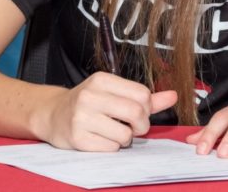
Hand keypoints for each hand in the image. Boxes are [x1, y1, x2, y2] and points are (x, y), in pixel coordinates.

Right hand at [38, 71, 176, 150]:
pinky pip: (110, 148)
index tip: (139, 112)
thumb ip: (145, 97)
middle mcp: (90, 96)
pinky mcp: (77, 138)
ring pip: (125, 134)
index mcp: (102, 80)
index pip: (142, 94)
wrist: (54, 115)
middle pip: (136, 112)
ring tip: (114, 132)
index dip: (146, 108)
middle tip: (134, 127)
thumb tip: (173, 96)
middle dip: (141, 125)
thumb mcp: (114, 93)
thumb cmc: (89, 103)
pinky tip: (101, 139)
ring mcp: (82, 117)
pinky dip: (111, 147)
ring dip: (126, 138)